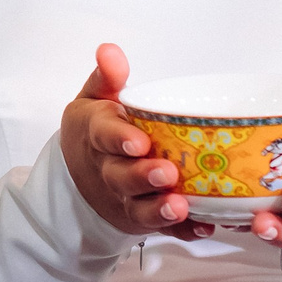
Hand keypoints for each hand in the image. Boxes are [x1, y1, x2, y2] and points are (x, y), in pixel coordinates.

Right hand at [60, 43, 210, 239]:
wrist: (79, 177)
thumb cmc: (96, 131)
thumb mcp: (95, 99)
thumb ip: (106, 77)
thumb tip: (110, 50)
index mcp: (97, 135)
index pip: (104, 136)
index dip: (120, 139)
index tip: (138, 141)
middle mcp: (109, 171)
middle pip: (123, 177)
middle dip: (144, 177)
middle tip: (167, 173)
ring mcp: (126, 198)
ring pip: (140, 208)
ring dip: (160, 210)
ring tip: (181, 206)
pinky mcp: (143, 217)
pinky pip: (163, 229)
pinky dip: (182, 231)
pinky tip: (202, 227)